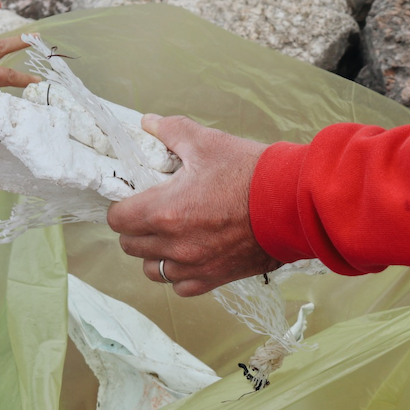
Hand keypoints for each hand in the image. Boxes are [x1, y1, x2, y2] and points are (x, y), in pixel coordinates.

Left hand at [106, 114, 280, 295]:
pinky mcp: (215, 278)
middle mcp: (174, 244)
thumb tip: (149, 123)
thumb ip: (171, 131)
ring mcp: (194, 265)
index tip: (134, 199)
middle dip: (136, 229)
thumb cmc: (250, 173)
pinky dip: (180, 273)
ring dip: (154, 254)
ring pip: (152, 270)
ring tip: (169, 237)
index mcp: (164, 211)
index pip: (118, 219)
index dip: (122, 207)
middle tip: (152, 212)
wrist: (290, 204)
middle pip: (130, 246)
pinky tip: (190, 255)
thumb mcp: (207, 142)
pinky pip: (181, 286)